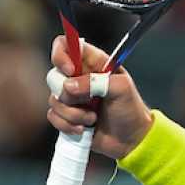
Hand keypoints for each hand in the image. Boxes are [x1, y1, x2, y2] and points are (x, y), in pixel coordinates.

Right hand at [46, 36, 154, 159]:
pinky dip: (68, 124)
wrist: (131, 139)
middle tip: (89, 101)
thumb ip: (96, 82)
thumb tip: (68, 87)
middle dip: (69, 94)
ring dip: (74, 113)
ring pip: (54, 99)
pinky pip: (53, 116)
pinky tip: (84, 129)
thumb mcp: (121, 89)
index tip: (70, 70)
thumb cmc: (131, 110)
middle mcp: (79, 78)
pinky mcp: (67, 115)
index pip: (66, 45)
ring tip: (93, 119)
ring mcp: (72, 97)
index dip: (61, 54)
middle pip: (54, 76)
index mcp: (93, 63)